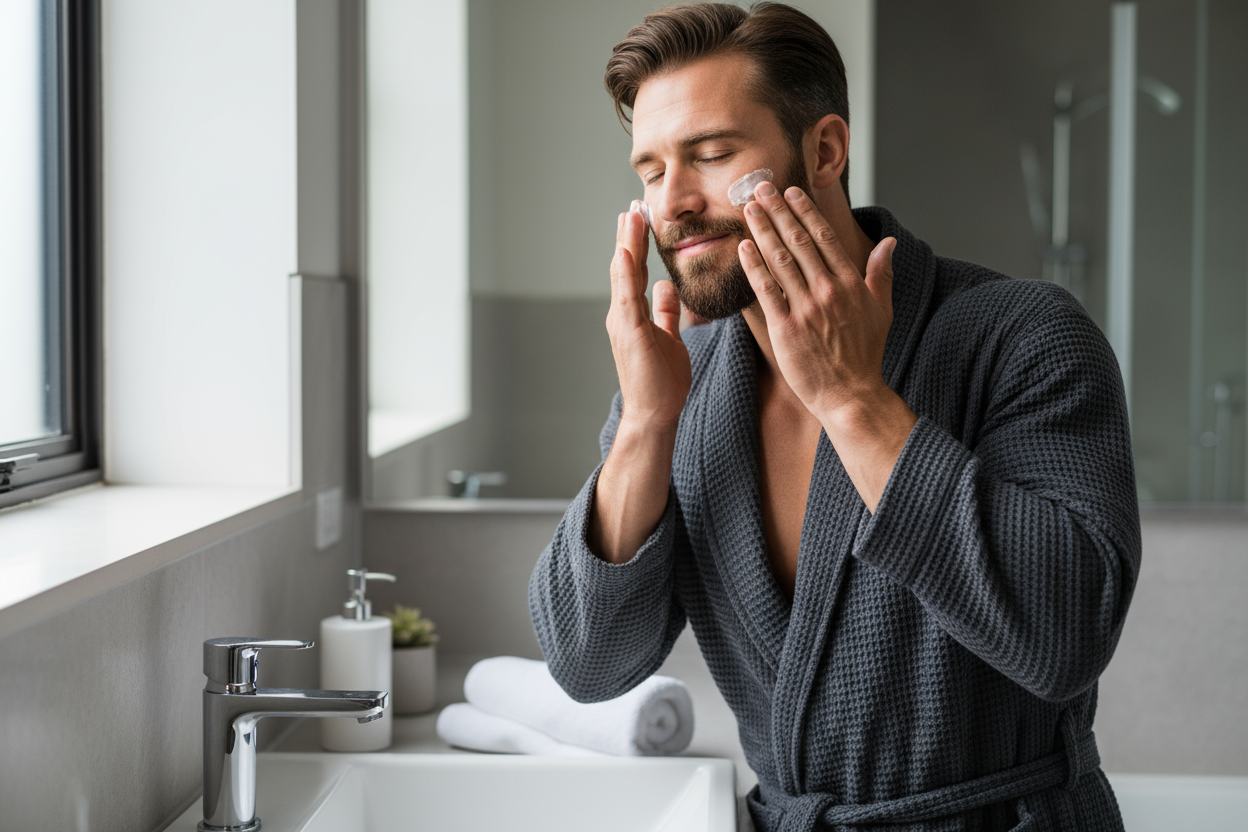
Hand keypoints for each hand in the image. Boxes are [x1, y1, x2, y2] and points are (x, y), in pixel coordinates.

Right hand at [607, 209, 691, 430]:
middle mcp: (623, 315)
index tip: (641, 218)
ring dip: (627, 245)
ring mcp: (623, 323)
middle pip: (625, 267)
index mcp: (632, 315)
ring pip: (624, 276)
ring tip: (630, 216)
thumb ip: (666, 312)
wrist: (653, 414)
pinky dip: (625, 275)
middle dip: (629, 236)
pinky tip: (625, 254)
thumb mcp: (669, 338)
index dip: (637, 244)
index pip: (634, 272)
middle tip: (633, 206)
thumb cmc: (661, 383)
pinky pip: (627, 298)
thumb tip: (666, 288)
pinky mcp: (630, 333)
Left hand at [737, 183, 896, 420]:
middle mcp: (828, 291)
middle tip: (760, 188)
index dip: (804, 212)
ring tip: (748, 209)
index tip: (790, 193)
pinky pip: (766, 290)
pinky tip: (743, 247)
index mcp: (851, 283)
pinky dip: (754, 267)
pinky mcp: (786, 328)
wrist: (851, 395)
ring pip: (781, 260)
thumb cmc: (865, 355)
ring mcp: (806, 309)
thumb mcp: (882, 310)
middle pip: (799, 241)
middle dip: (778, 211)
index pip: (824, 237)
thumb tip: (889, 242)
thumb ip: (881, 273)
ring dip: (763, 231)